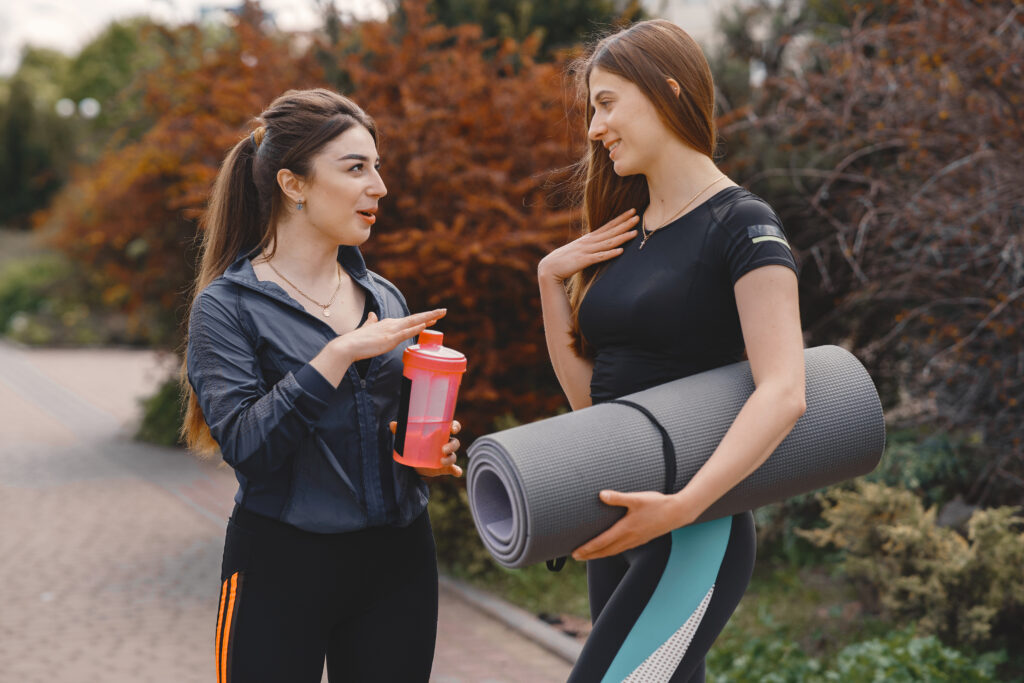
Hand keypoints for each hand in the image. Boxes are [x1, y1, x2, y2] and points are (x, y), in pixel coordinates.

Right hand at [334, 309, 445, 361]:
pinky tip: (424, 325)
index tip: (433, 317)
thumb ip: (371, 322)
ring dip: (428, 318)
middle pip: (415, 319)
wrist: (347, 346)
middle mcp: (392, 324)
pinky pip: (405, 333)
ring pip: (413, 323)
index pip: (409, 320)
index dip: (422, 318)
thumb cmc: (357, 341)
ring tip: (440, 314)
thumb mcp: (367, 329)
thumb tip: (372, 315)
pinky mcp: (389, 339)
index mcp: (389, 324)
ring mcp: (391, 331)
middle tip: (444, 311)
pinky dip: (415, 328)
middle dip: (431, 315)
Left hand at [389, 420, 462, 477]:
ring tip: (441, 461)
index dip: (455, 426)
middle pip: (455, 442)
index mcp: (439, 433)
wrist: (413, 463)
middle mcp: (445, 443)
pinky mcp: (444, 467)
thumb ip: (401, 431)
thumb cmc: (414, 444)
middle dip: (452, 445)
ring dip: (450, 458)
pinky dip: (456, 470)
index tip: (453, 428)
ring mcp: (445, 456)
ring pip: (453, 455)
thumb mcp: (408, 437)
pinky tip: (457, 472)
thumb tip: (392, 424)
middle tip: (443, 449)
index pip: (452, 427)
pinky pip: (453, 468)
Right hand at [537, 209, 638, 283]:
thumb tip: (601, 242)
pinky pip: (599, 257)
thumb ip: (591, 245)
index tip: (632, 211)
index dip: (620, 219)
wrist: (550, 267)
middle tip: (638, 216)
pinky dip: (610, 254)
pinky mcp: (584, 261)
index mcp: (589, 238)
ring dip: (622, 237)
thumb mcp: (580, 249)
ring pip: (608, 243)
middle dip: (625, 224)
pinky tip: (620, 251)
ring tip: (634, 232)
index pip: (608, 226)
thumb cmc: (565, 259)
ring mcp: (587, 250)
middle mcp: (589, 241)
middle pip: (610, 232)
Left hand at [571, 490, 690, 560]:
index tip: (575, 553)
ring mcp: (636, 540)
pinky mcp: (641, 539)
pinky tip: (609, 548)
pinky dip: (611, 551)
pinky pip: (622, 549)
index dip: (587, 548)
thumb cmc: (657, 504)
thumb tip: (601, 495)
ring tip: (588, 554)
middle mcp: (630, 538)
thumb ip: (618, 497)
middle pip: (605, 551)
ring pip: (614, 551)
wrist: (677, 513)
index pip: (601, 542)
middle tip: (575, 556)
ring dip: (600, 554)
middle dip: (590, 555)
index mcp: (626, 529)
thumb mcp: (637, 498)